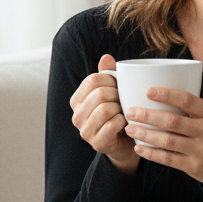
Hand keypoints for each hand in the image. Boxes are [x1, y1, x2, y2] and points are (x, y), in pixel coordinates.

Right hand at [69, 54, 138, 175]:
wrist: (126, 143)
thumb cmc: (118, 113)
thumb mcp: (113, 92)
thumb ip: (108, 74)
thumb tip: (106, 57)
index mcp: (77, 100)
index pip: (93, 80)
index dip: (111, 80)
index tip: (120, 87)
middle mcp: (77, 116)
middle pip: (99, 94)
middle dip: (118, 95)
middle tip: (124, 100)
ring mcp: (85, 132)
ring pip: (105, 109)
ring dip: (120, 108)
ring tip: (125, 112)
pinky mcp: (97, 144)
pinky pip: (112, 125)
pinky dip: (123, 121)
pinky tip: (125, 123)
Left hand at [124, 87, 202, 184]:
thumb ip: (192, 109)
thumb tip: (160, 94)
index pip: (187, 100)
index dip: (167, 95)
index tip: (148, 91)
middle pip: (172, 121)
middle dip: (148, 116)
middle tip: (131, 112)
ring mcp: (200, 150)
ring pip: (167, 141)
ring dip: (145, 134)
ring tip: (130, 128)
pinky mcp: (193, 166)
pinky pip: (168, 159)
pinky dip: (151, 153)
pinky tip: (139, 147)